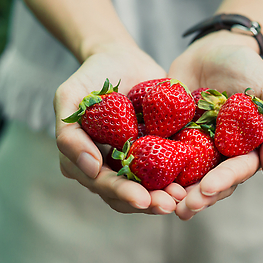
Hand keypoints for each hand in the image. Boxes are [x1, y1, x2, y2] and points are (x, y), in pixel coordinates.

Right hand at [54, 43, 186, 213]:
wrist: (120, 57)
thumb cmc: (90, 76)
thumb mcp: (69, 97)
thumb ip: (69, 132)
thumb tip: (92, 168)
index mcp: (84, 160)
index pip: (102, 183)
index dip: (122, 193)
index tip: (142, 199)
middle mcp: (107, 166)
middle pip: (127, 194)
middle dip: (148, 202)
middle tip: (169, 204)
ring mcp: (132, 160)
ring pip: (147, 188)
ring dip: (164, 196)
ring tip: (182, 197)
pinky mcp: (155, 150)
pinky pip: (167, 169)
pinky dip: (179, 177)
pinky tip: (193, 180)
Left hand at [167, 31, 262, 219]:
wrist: (214, 45)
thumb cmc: (248, 67)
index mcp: (244, 148)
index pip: (235, 172)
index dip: (223, 182)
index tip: (208, 189)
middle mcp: (218, 152)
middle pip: (208, 181)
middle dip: (197, 196)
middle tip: (182, 207)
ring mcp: (193, 144)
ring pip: (183, 174)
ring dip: (174, 190)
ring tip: (161, 202)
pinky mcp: (170, 133)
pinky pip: (159, 151)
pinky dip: (150, 165)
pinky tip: (139, 176)